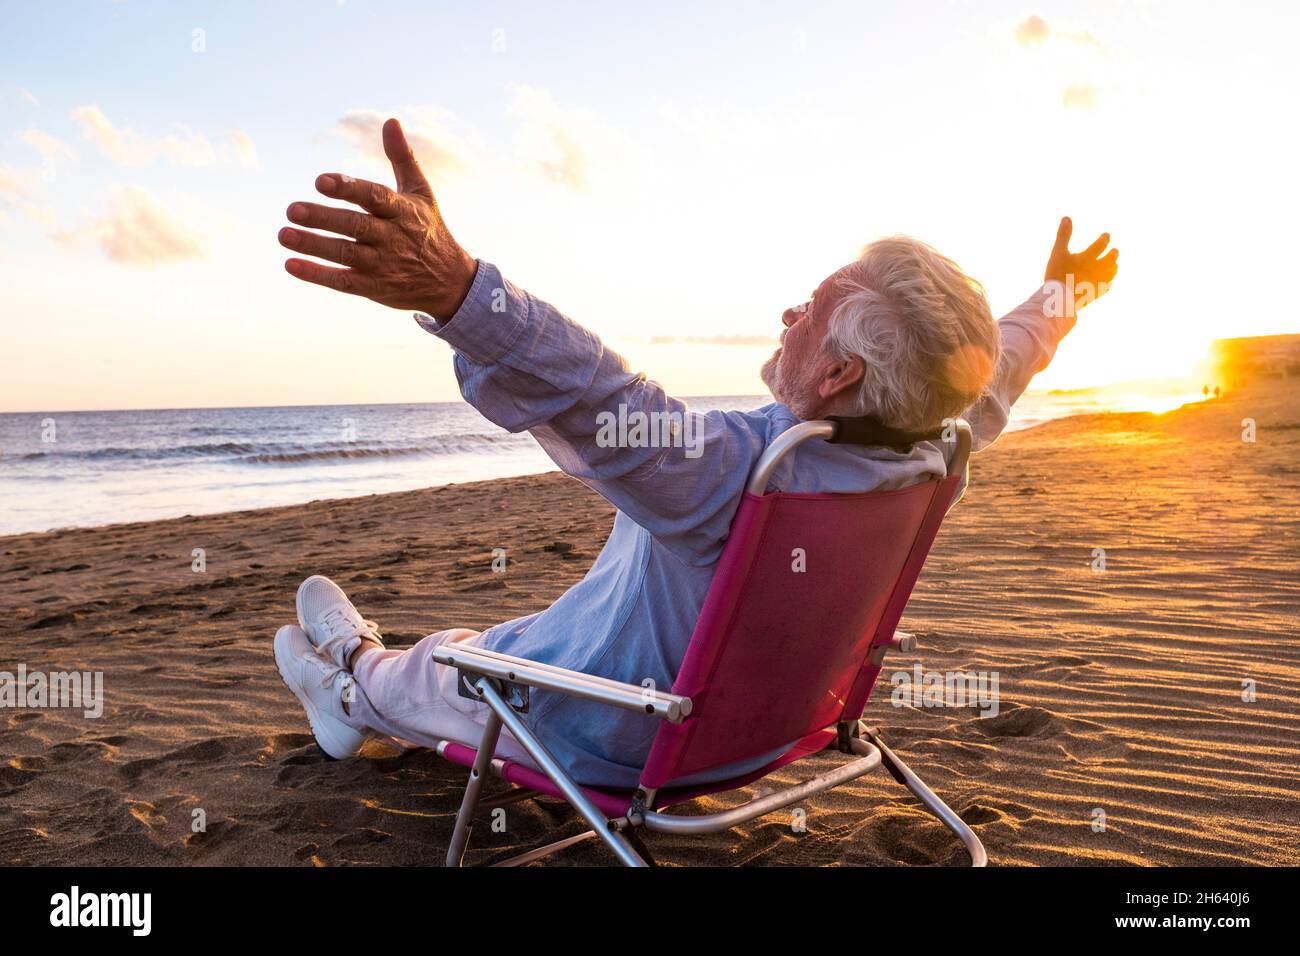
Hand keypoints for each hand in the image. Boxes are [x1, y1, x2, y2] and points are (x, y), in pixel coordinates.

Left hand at [279, 118, 477, 318]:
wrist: (450, 282)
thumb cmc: (429, 229)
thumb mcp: (421, 192)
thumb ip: (403, 158)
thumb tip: (391, 121)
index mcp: (402, 211)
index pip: (374, 197)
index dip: (348, 189)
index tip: (320, 181)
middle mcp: (392, 237)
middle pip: (355, 226)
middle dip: (323, 218)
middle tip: (291, 209)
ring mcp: (383, 265)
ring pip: (345, 254)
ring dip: (313, 245)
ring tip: (283, 234)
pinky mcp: (374, 287)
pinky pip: (344, 282)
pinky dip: (317, 275)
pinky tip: (291, 265)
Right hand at [1043, 216, 1118, 305]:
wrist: (1058, 300)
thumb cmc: (1057, 274)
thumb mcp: (1058, 252)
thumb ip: (1063, 235)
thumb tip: (1067, 217)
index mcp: (1089, 257)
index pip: (1102, 244)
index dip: (1105, 239)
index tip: (1107, 236)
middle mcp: (1097, 269)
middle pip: (1111, 259)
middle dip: (1113, 254)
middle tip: (1115, 251)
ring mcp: (1098, 282)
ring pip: (1111, 274)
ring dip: (1113, 267)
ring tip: (1114, 265)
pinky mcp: (1095, 294)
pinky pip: (1106, 288)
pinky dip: (1108, 284)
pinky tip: (1108, 284)